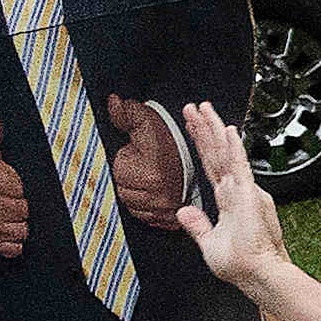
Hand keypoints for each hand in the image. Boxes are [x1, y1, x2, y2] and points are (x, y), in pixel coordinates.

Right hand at [0, 112, 30, 259]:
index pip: (22, 191)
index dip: (17, 187)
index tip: (5, 183)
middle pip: (24, 211)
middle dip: (18, 205)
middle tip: (4, 199)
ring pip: (22, 230)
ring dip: (17, 223)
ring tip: (3, 213)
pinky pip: (15, 248)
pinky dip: (12, 242)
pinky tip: (3, 230)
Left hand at [102, 94, 187, 226]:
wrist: (206, 154)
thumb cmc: (176, 141)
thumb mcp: (149, 121)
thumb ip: (127, 113)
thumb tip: (114, 101)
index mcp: (152, 176)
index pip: (119, 176)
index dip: (126, 162)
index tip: (139, 155)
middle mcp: (161, 198)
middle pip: (125, 193)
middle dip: (132, 179)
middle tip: (147, 166)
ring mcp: (167, 210)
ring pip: (136, 207)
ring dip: (140, 194)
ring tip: (152, 178)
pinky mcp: (171, 219)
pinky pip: (148, 219)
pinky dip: (150, 208)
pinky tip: (156, 193)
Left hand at [173, 104, 286, 288]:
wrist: (257, 275)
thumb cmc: (240, 265)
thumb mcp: (209, 243)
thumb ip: (197, 225)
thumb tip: (183, 211)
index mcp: (228, 201)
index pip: (211, 166)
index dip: (201, 145)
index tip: (192, 127)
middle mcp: (237, 191)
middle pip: (216, 154)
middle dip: (204, 129)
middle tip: (195, 108)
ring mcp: (244, 191)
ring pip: (224, 153)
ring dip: (212, 130)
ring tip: (202, 109)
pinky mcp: (249, 194)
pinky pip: (239, 165)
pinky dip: (233, 147)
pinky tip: (227, 129)